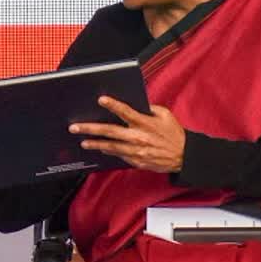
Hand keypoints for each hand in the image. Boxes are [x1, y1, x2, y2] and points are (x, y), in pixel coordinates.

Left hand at [68, 96, 185, 172]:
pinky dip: (108, 151)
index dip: (113, 105)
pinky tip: (98, 148)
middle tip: (74, 127)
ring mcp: (136, 151)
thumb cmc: (174, 134)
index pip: (126, 112)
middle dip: (90, 129)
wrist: (185, 157)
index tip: (100, 100)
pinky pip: (118, 156)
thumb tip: (135, 103)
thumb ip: (149, 108)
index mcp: (145, 123)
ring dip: (95, 144)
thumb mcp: (165, 115)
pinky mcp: (136, 161)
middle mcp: (138, 137)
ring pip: (110, 147)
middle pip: (110, 131)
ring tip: (82, 141)